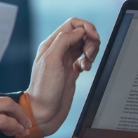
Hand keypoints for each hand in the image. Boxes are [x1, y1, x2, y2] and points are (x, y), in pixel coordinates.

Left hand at [23, 17, 100, 136]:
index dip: (86, 27)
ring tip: (87, 62)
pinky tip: (85, 69)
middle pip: (80, 33)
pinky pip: (84, 59)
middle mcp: (58, 51)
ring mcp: (65, 61)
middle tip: (90, 53)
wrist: (43, 112)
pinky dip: (89, 61)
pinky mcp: (71, 72)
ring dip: (91, 50)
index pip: (71, 24)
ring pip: (84, 45)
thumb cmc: (44, 90)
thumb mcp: (52, 61)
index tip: (93, 37)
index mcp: (51, 44)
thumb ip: (64, 41)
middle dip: (91, 40)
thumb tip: (79, 30)